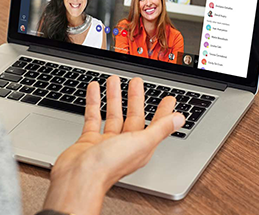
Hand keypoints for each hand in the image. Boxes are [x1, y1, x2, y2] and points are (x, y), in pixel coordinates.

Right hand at [43, 77, 184, 214]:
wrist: (79, 177)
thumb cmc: (108, 166)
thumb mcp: (141, 143)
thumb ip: (160, 129)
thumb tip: (180, 119)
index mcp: (140, 147)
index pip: (156, 125)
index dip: (163, 112)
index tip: (168, 99)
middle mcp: (124, 145)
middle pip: (133, 117)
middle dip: (135, 98)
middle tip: (136, 82)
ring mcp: (106, 143)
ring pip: (112, 115)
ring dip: (114, 97)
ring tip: (113, 80)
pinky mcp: (89, 141)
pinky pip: (93, 117)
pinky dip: (94, 102)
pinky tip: (94, 90)